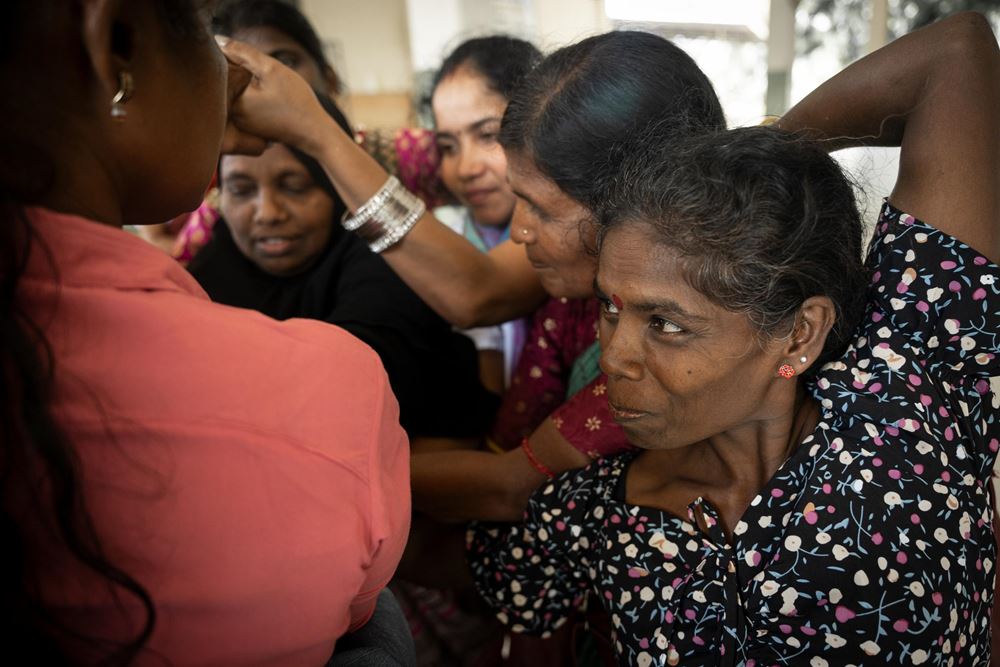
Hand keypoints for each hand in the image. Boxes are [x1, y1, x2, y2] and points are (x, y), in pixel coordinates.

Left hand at [216, 36, 332, 155]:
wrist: (315, 133)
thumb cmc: (297, 101)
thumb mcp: (272, 69)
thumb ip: (244, 52)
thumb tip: (217, 39)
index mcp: (233, 100)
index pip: (224, 68)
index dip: (243, 61)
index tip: (267, 76)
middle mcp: (232, 115)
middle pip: (231, 81)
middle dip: (247, 73)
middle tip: (274, 88)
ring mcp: (240, 124)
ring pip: (240, 92)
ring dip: (252, 85)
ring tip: (276, 96)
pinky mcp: (250, 129)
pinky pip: (248, 105)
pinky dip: (257, 98)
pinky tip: (276, 105)